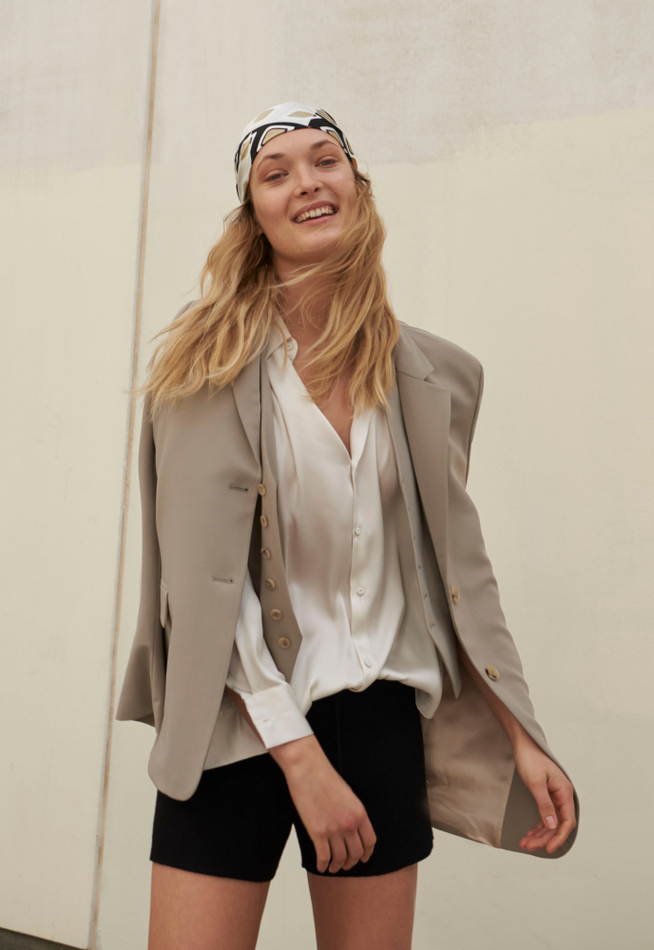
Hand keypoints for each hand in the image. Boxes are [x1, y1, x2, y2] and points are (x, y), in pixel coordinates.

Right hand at [270, 735, 376, 872]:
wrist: (308, 768)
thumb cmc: (325, 777)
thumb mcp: (348, 794)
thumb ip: (353, 812)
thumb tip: (353, 829)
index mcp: (360, 813)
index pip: (370, 842)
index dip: (367, 853)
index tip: (363, 858)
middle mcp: (350, 824)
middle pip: (355, 853)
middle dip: (351, 862)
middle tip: (346, 865)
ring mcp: (334, 830)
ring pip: (340, 858)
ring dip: (337, 866)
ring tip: (333, 867)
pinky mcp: (317, 833)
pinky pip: (323, 857)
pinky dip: (323, 865)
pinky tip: (321, 866)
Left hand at [513, 736, 576, 854]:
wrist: (523, 745)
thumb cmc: (530, 759)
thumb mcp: (536, 783)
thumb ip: (544, 804)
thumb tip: (553, 825)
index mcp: (564, 792)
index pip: (567, 821)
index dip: (559, 837)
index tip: (548, 848)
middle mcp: (562, 796)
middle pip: (557, 824)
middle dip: (544, 837)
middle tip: (528, 846)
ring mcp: (554, 797)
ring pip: (550, 822)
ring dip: (539, 834)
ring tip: (525, 843)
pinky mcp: (546, 796)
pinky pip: (545, 816)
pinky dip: (537, 826)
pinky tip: (529, 834)